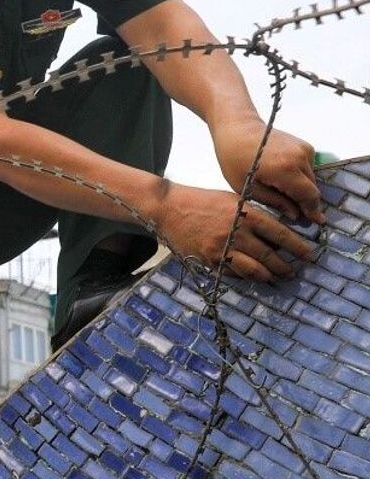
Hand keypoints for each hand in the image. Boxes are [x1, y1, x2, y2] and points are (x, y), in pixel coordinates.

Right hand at [154, 184, 314, 281]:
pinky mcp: (209, 260)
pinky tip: (251, 276)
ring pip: (253, 270)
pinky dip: (245, 276)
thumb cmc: (203, 201)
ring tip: (275, 277)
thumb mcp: (234, 200)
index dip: (298, 246)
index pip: (280, 234)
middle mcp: (237, 234)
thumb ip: (255, 215)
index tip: (309, 254)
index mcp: (246, 216)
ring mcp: (222, 249)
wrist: (169, 208)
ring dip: (268, 276)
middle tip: (293, 272)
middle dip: (285, 267)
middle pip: (270, 256)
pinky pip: (233, 273)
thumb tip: (276, 234)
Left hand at [214, 120, 322, 223]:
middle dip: (306, 202)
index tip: (316, 222)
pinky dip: (300, 176)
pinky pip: (308, 168)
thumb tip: (295, 214)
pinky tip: (283, 178)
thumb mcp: (247, 187)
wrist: (237, 128)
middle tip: (297, 214)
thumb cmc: (234, 159)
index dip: (312, 210)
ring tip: (284, 194)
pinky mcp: (305, 145)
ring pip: (311, 178)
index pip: (308, 195)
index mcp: (285, 170)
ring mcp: (305, 149)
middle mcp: (300, 158)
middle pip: (312, 188)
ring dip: (302, 189)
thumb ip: (274, 201)